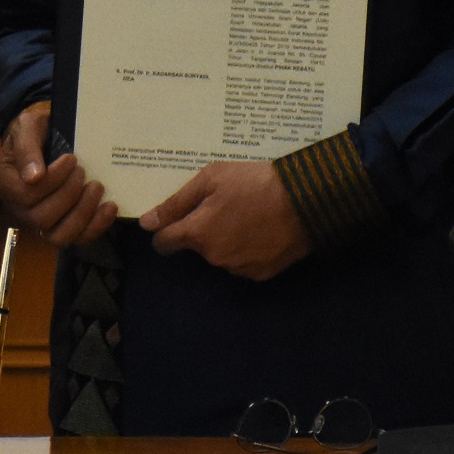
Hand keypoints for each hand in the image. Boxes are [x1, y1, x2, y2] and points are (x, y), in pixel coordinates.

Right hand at [0, 102, 117, 246]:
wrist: (48, 137)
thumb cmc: (36, 131)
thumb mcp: (27, 126)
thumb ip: (27, 147)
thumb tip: (34, 177)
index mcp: (6, 183)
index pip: (25, 195)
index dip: (52, 180)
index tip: (71, 159)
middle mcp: (20, 209)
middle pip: (41, 219)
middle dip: (68, 195)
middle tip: (83, 170)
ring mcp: (41, 222)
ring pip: (59, 237)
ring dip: (83, 213)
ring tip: (97, 187)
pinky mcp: (63, 227)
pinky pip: (77, 239)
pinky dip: (97, 226)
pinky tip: (109, 207)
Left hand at [142, 161, 308, 280]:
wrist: (306, 200)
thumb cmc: (255, 182)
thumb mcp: (211, 179)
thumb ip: (176, 203)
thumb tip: (146, 223)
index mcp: (198, 234)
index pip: (165, 243)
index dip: (166, 231)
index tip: (175, 222)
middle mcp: (214, 257)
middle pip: (197, 246)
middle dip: (204, 229)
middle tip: (226, 205)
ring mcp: (239, 269)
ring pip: (221, 255)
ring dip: (227, 240)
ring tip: (248, 215)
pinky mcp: (262, 274)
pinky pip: (244, 262)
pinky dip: (248, 249)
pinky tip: (262, 230)